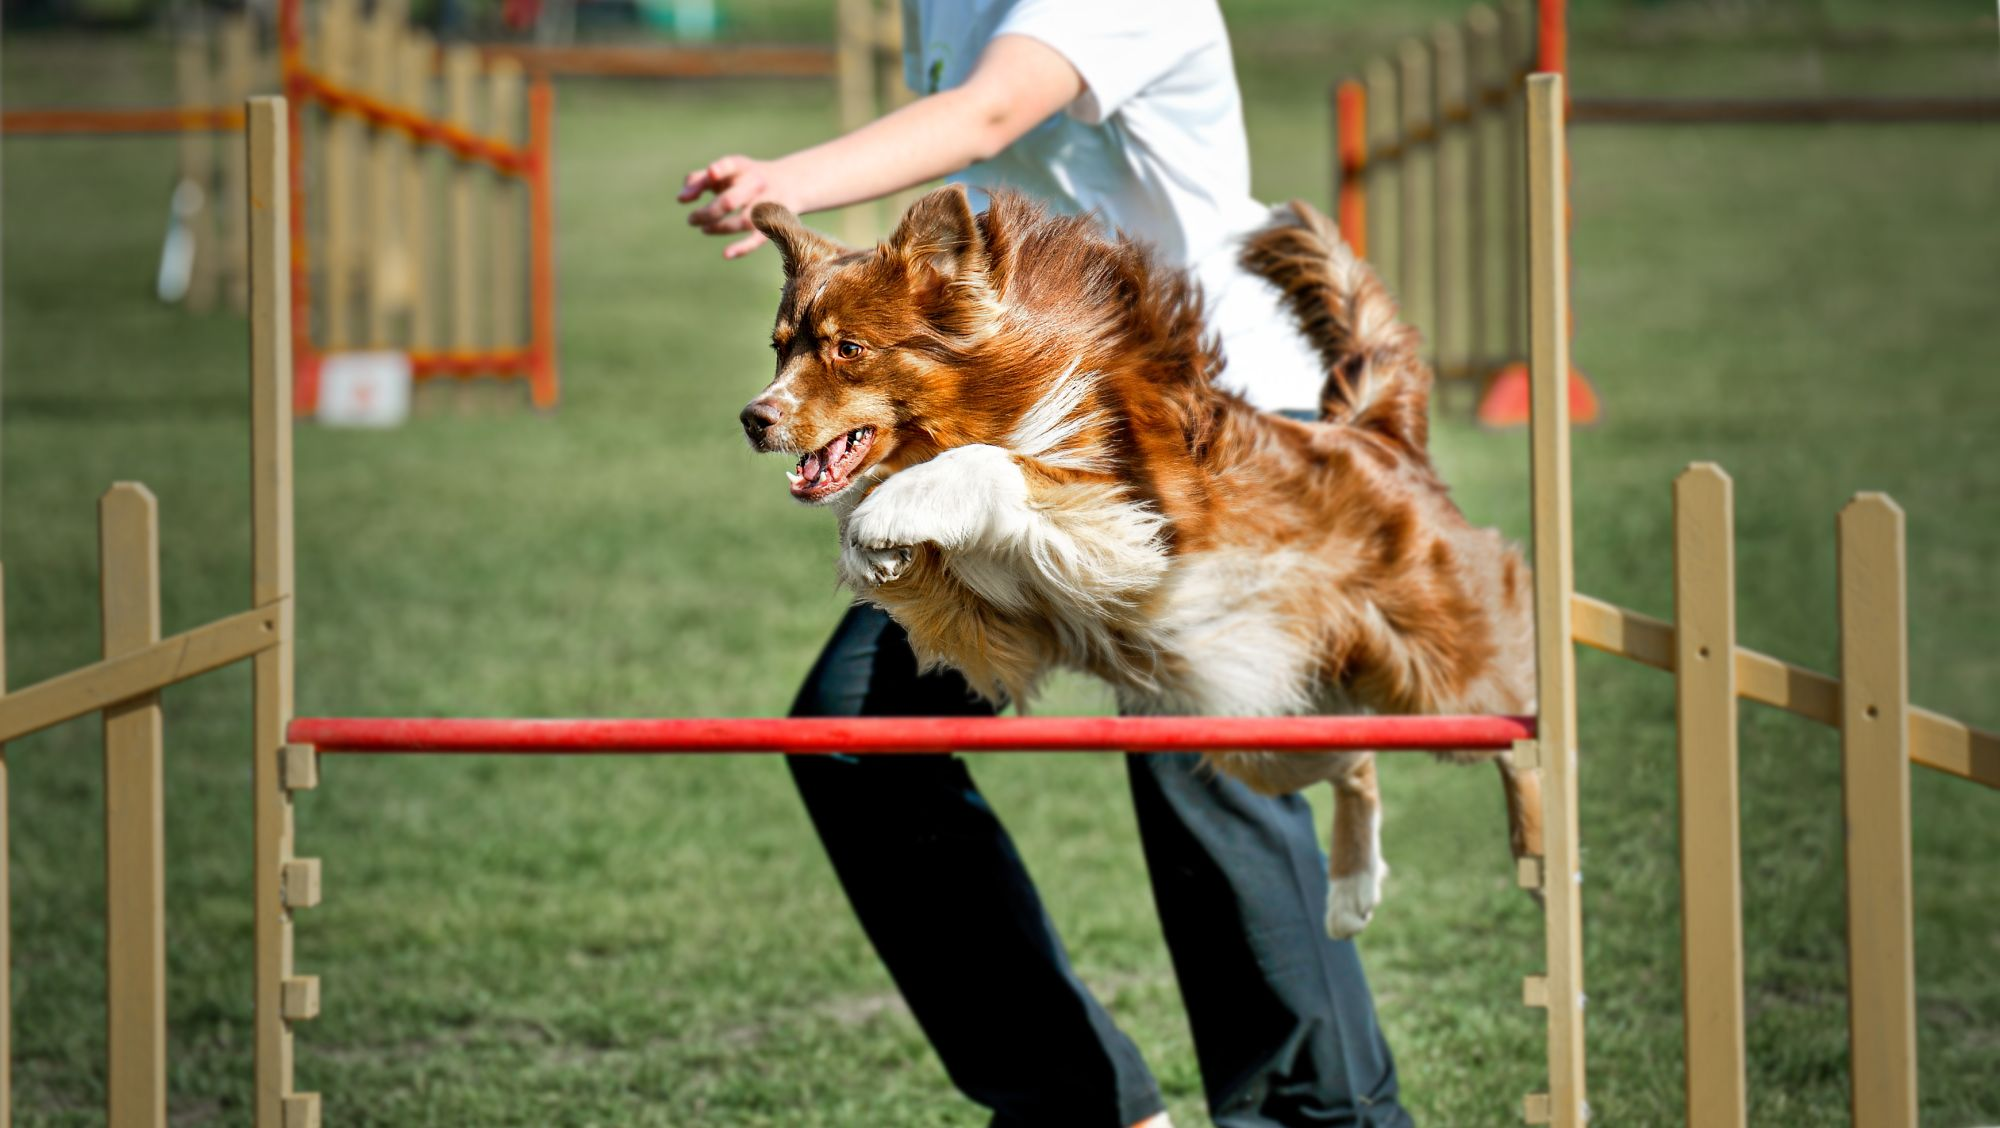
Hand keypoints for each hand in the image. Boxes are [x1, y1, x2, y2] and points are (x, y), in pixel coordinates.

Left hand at [679, 155, 794, 258]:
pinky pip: (759, 238)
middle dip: (708, 213)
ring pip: (743, 221)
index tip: (711, 174)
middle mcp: (758, 184)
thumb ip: (698, 181)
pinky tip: (727, 254)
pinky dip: (743, 247)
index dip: (721, 169)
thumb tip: (681, 199)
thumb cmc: (744, 179)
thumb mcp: (724, 173)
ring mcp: (768, 205)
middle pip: (731, 200)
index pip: (732, 165)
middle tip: (691, 219)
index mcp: (743, 167)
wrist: (789, 183)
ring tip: (703, 229)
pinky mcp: (775, 224)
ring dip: (719, 228)